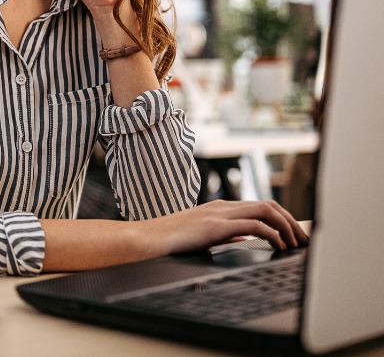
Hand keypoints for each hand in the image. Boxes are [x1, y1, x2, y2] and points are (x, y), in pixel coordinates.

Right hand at [145, 199, 308, 255]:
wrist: (146, 240)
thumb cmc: (170, 241)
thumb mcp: (203, 236)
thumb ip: (225, 234)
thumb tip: (246, 237)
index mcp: (220, 208)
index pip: (260, 206)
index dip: (283, 218)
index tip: (295, 234)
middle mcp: (222, 206)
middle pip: (268, 205)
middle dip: (291, 221)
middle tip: (304, 239)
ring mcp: (219, 214)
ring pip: (265, 210)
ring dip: (287, 226)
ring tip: (296, 243)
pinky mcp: (215, 226)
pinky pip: (253, 225)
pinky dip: (272, 234)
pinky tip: (278, 245)